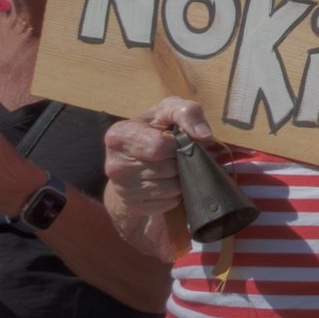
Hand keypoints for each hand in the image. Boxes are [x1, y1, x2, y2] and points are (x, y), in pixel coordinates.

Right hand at [103, 97, 212, 221]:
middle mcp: (115, 164)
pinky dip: (176, 193)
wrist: (137, 158)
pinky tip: (168, 181)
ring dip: (181, 178)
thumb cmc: (156, 130)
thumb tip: (203, 134)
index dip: (178, 144)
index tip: (179, 139)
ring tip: (174, 167)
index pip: (159, 146)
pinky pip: (168, 202)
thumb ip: (187, 113)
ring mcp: (122, 188)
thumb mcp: (169, 111)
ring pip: (171, 188)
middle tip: (178, 154)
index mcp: (119, 136)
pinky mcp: (133, 206)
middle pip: (168, 168)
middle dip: (182, 161)